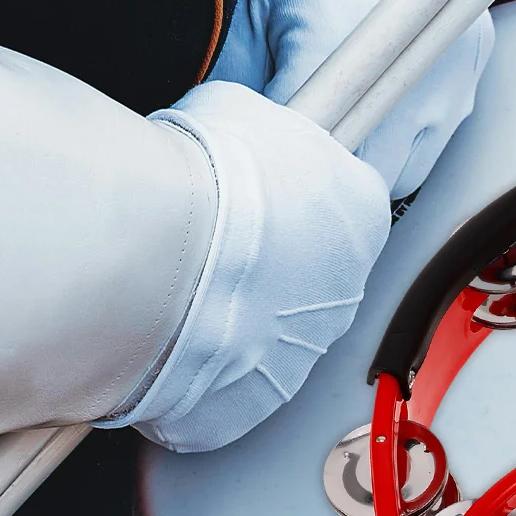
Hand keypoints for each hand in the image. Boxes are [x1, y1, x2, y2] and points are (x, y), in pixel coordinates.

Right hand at [101, 80, 389, 451]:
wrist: (163, 249)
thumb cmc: (207, 176)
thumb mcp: (241, 109)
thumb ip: (260, 130)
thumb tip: (241, 131)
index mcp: (362, 211)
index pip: (340, 203)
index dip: (286, 197)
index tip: (248, 194)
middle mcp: (347, 289)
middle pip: (302, 275)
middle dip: (256, 262)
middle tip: (201, 242)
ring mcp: (303, 354)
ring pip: (262, 336)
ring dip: (221, 317)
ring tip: (167, 289)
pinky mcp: (251, 406)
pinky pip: (219, 389)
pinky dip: (188, 370)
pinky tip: (153, 339)